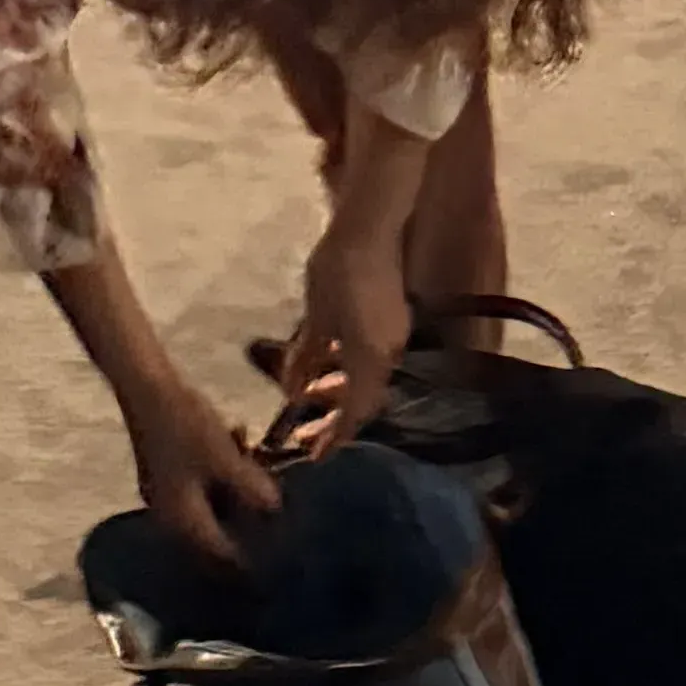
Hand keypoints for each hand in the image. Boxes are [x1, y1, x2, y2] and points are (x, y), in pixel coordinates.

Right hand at [127, 370, 280, 570]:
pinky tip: (237, 443)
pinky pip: (201, 488)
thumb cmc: (186, 426)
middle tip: (275, 510)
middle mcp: (170, 517)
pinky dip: (221, 476)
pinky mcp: (167, 476)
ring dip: (235, 494)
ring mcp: (165, 496)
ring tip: (256, 463)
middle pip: (215, 535)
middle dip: (245, 522)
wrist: (146, 388)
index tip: (277, 557)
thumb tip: (275, 512)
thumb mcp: (226, 460)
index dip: (251, 558)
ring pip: (210, 508)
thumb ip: (253, 491)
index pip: (221, 555)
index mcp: (183, 521)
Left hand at [276, 212, 414, 457]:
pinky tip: (327, 367)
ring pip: (367, 380)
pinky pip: (371, 360)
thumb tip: (292, 393)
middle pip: (365, 400)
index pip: (355, 412)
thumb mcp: (315, 318)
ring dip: (340, 394)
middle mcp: (388, 354)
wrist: (370, 228)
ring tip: (309, 397)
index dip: (336, 438)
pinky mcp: (393, 320)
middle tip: (306, 435)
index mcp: (369, 358)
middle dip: (336, 421)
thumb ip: (305, 358)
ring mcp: (394, 336)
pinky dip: (349, 372)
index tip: (316, 457)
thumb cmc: (337, 271)